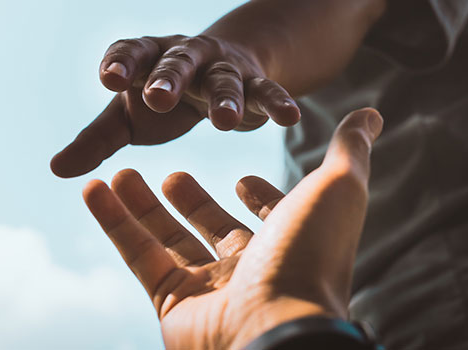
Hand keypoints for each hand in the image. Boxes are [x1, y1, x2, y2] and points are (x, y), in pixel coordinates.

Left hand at [51, 34, 300, 177]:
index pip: (130, 53)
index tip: (109, 78)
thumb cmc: (162, 98)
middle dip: (168, 78)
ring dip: (225, 98)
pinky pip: (265, 91)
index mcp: (146, 60)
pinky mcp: (253, 83)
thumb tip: (56, 170)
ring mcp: (221, 68)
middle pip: (176, 63)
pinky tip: (290, 117)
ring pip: (224, 79)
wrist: (219, 73)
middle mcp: (184, 58)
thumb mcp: (127, 117)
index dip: (120, 63)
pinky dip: (277, 102)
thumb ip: (95, 140)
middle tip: (157, 96)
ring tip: (224, 123)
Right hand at [83, 108, 382, 348]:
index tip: (242, 179)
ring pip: (168, 240)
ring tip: (120, 172)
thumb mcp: (337, 189)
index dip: (262, 198)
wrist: (276, 329)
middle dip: (192, 201)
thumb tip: (372, 113)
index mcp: (290, 244)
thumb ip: (349, 150)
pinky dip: (114, 222)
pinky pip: (138, 256)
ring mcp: (209, 290)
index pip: (273, 217)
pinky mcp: (171, 304)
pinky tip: (95, 188)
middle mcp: (250, 269)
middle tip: (173, 175)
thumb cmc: (310, 257)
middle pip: (213, 228)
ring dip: (142, 206)